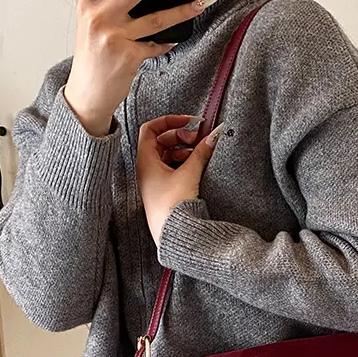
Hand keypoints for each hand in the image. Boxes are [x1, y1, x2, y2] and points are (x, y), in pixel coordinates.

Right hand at [64, 0, 220, 136]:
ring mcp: (115, 36)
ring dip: (183, 11)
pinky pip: (156, 46)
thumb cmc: (93, 59)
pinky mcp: (129, 56)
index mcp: (89, 2)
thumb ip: (108, 5)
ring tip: (200, 5)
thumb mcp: (91, 23)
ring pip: (157, 18)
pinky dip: (167, 43)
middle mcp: (99, 16)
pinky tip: (173, 41)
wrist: (87, 94)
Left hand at [136, 116, 225, 244]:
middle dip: (180, 136)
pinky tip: (196, 166)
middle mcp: (147, 169)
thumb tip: (212, 137)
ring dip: (183, 150)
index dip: (169, 121)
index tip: (189, 122)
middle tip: (198, 138)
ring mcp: (154, 180)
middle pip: (160, 141)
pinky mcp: (163, 190)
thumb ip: (201, 153)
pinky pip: (171, 168)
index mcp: (145, 160)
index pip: (151, 129)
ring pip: (167, 155)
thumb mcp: (189, 174)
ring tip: (199, 152)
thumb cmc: (172, 205)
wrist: (172, 235)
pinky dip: (183, 162)